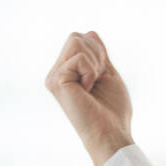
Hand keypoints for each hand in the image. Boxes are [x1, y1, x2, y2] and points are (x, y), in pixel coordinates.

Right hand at [45, 30, 133, 165]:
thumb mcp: (107, 74)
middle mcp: (56, 73)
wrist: (111, 132)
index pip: (79, 38)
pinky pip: (79, 58)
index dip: (98, 51)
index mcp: (67, 72)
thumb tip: (90, 32)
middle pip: (75, 37)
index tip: (102, 75)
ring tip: (93, 85)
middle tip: (98, 80)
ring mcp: (54, 77)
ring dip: (95, 62)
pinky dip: (92, 71)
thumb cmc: (112, 109)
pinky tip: (88, 90)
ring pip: (76, 41)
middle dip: (97, 54)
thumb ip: (98, 55)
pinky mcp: (56, 81)